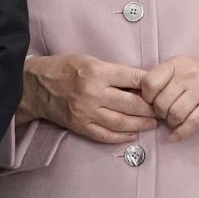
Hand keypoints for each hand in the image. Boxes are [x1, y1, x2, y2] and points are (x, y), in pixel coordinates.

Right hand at [20, 54, 157, 143]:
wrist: (36, 86)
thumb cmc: (64, 68)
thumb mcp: (90, 60)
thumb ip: (113, 71)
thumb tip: (140, 82)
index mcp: (97, 72)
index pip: (132, 78)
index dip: (150, 85)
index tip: (161, 89)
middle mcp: (93, 93)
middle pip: (131, 104)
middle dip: (150, 109)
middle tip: (162, 110)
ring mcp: (86, 112)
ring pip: (121, 122)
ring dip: (140, 124)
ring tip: (152, 124)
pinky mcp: (80, 126)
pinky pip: (105, 135)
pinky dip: (121, 137)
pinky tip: (132, 135)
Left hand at [140, 57, 198, 139]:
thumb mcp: (184, 67)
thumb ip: (164, 78)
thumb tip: (140, 96)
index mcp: (177, 64)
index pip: (149, 82)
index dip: (146, 97)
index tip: (152, 101)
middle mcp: (187, 75)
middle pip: (161, 102)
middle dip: (160, 113)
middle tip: (166, 114)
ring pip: (174, 114)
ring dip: (171, 123)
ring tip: (174, 121)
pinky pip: (190, 123)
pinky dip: (180, 133)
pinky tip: (176, 136)